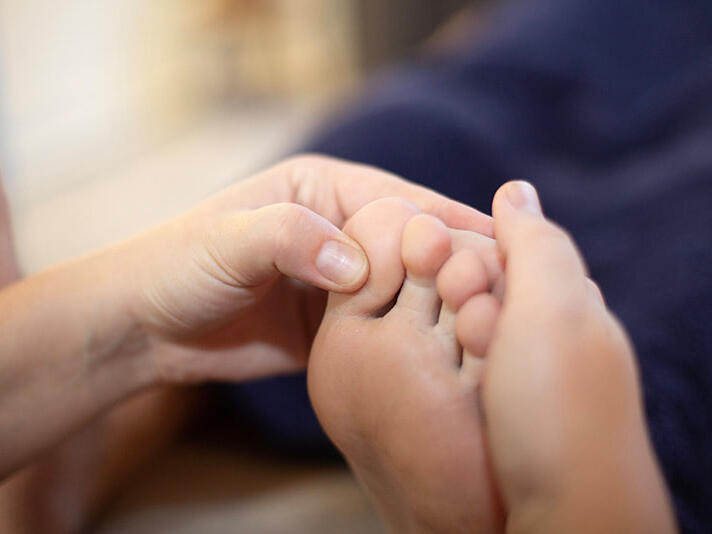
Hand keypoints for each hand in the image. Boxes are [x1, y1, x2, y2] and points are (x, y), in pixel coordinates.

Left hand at [122, 155, 492, 382]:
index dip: (448, 224)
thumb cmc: (180, 268)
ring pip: (410, 285)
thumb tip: (359, 268)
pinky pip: (388, 322)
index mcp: (325, 189)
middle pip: (417, 243)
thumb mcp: (230, 240)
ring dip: (444, 302)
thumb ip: (293, 240)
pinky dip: (417, 333)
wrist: (148, 328)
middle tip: (506, 293)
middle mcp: (342, 227)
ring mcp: (344, 277)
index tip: (499, 247)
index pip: (402, 202)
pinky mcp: (339, 320)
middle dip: (458, 265)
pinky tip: (450, 348)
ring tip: (490, 324)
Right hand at [457, 182, 676, 532]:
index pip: (500, 245)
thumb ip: (537, 243)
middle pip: (474, 283)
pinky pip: (452, 367)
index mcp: (566, 300)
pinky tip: (464, 388)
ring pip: (457, 325)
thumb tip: (513, 189)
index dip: (476, 255)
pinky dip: (451, 371)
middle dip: (466, 298)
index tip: (468, 282)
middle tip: (480, 334)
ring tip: (476, 360)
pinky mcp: (487, 407)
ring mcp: (513, 373)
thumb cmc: (563, 407)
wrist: (559, 513)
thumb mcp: (558, 308)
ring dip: (456, 337)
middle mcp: (542, 333)